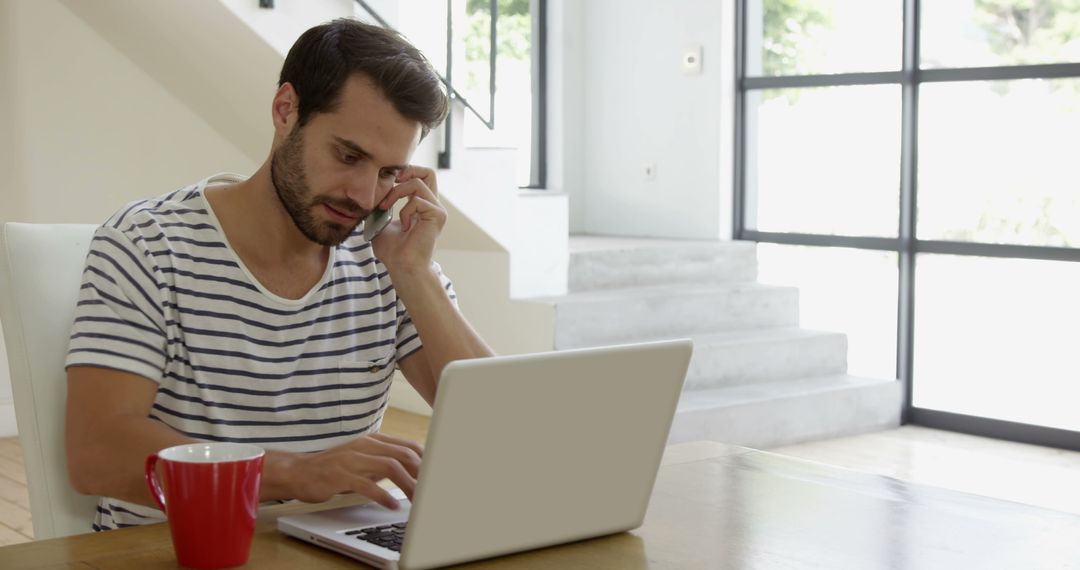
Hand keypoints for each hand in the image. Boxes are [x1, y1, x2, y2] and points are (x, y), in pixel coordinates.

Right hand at [282, 433, 423, 508]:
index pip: (407, 446)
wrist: (299, 472)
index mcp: (373, 441)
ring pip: (390, 467)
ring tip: (417, 500)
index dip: (426, 459)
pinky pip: (367, 484)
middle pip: (403, 455)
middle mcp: (365, 446)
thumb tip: (411, 470)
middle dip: (422, 473)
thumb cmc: (334, 468)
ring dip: (408, 484)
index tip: (438, 474)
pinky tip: (392, 505)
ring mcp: (352, 459)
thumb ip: (384, 462)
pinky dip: (383, 495)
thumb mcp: (363, 460)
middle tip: (431, 489)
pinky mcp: (341, 475)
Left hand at [371, 166, 445, 274]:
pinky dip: (405, 211)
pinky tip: (404, 226)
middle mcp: (432, 206)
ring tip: (386, 208)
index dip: (404, 173)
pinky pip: (417, 200)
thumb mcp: (381, 224)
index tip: (385, 183)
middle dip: (408, 171)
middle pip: (428, 172)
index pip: (419, 177)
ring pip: (418, 182)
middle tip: (392, 182)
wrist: (402, 267)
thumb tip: (368, 196)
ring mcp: (437, 210)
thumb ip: (380, 208)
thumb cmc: (393, 251)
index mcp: (421, 206)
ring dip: (396, 193)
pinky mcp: (437, 215)